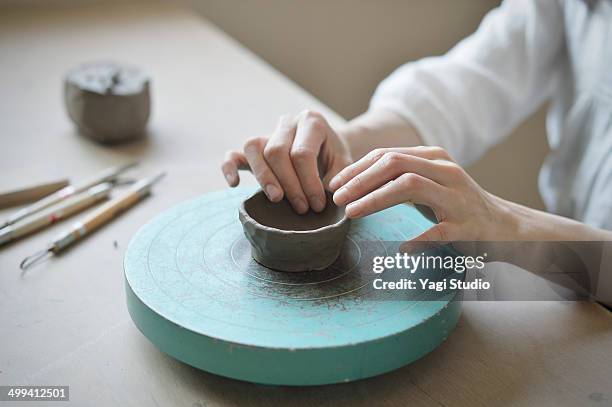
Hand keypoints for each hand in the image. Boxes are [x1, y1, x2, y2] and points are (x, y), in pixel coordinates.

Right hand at [222, 110, 351, 213]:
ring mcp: (268, 133)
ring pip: (254, 149)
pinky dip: (229, 167)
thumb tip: (328, 191)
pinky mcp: (254, 148)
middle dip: (289, 184)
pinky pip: (234, 153)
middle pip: (277, 151)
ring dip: (264, 177)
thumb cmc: (335, 158)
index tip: (318, 204)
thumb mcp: (345, 163)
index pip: (302, 153)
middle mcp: (287, 123)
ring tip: (276, 199)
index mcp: (312, 122)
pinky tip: (234, 184)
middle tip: (302, 208)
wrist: (327, 149)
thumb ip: (339, 175)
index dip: (308, 182)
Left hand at [329, 146, 515, 241]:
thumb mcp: (429, 184)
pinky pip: (436, 231)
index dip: (357, 168)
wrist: (505, 227)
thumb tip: (354, 182)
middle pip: (395, 164)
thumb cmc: (456, 205)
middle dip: (360, 180)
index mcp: (434, 158)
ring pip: (410, 186)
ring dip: (375, 199)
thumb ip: (399, 178)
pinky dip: (416, 239)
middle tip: (337, 197)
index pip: (387, 155)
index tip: (335, 184)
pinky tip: (400, 249)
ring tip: (351, 212)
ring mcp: (457, 197)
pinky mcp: (467, 226)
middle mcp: (446, 171)